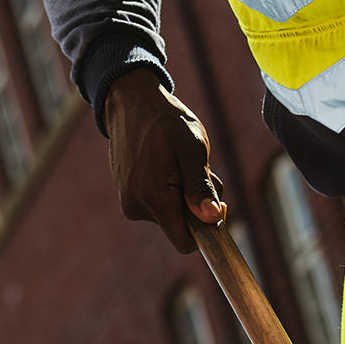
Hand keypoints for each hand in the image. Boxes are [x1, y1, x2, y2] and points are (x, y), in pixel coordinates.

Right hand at [103, 67, 225, 251]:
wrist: (131, 101)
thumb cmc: (166, 122)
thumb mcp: (192, 148)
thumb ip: (200, 187)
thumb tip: (212, 218)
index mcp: (154, 199)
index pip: (185, 242)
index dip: (206, 230)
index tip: (217, 204)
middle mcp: (136, 206)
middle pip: (180, 224)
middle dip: (196, 203)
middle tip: (200, 168)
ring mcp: (129, 200)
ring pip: (170, 211)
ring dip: (183, 192)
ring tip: (180, 159)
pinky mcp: (127, 192)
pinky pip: (157, 200)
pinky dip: (170, 187)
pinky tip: (167, 160)